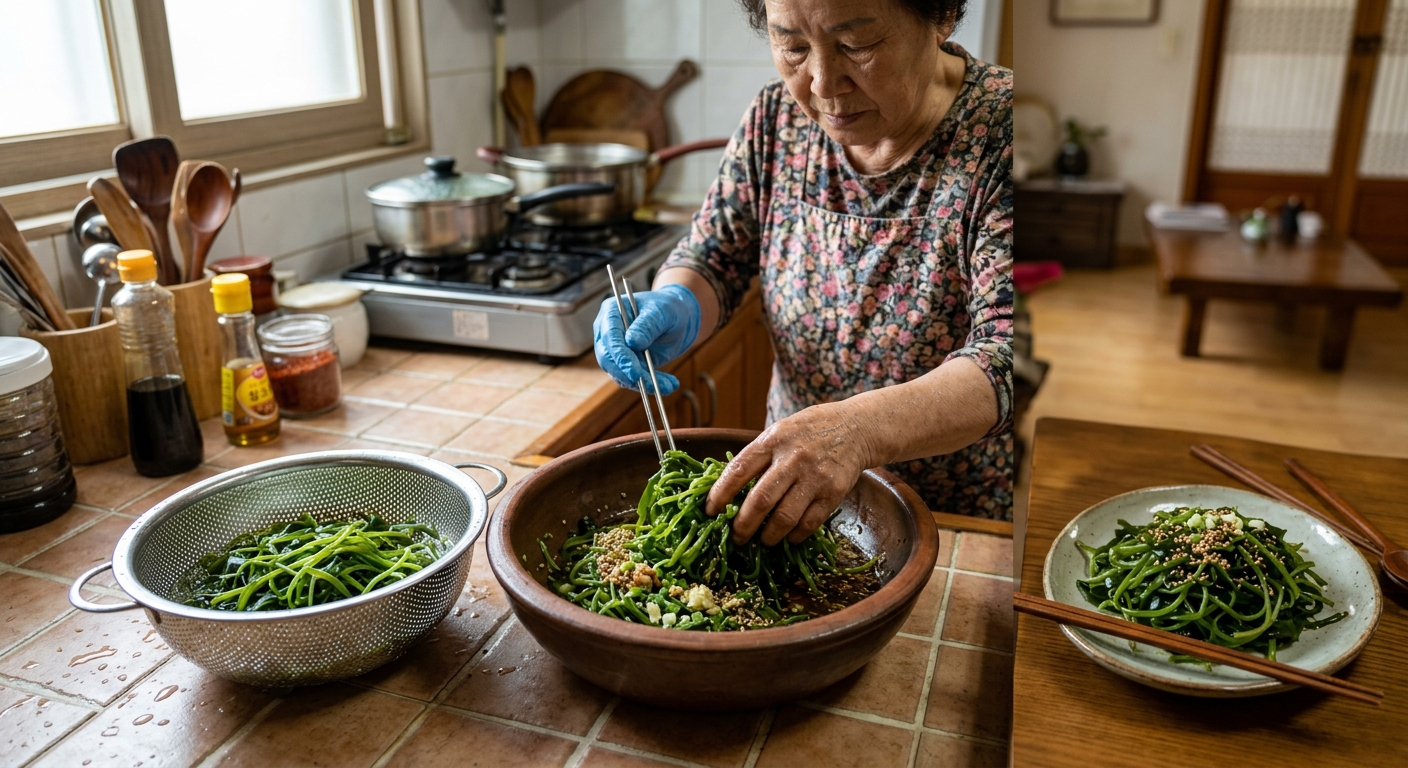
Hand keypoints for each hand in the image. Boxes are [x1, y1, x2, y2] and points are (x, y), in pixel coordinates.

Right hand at [592, 284, 700, 395]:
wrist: (677, 318)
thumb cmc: (668, 308)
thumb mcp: (662, 312)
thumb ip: (647, 325)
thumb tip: (632, 342)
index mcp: (611, 312)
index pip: (609, 337)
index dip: (620, 356)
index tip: (635, 373)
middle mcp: (607, 331)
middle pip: (608, 358)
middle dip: (629, 375)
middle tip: (652, 385)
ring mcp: (614, 349)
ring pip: (619, 373)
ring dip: (643, 383)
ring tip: (668, 385)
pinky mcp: (625, 363)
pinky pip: (632, 378)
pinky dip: (649, 384)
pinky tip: (668, 385)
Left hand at [706, 402, 875, 545]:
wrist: (857, 427)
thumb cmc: (810, 430)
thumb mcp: (780, 431)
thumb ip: (759, 455)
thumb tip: (728, 488)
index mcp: (772, 440)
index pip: (738, 470)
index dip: (720, 494)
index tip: (710, 511)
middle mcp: (792, 458)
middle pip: (760, 500)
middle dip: (742, 526)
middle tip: (736, 537)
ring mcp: (814, 476)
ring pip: (784, 517)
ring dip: (769, 536)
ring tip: (763, 541)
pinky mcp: (834, 492)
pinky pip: (809, 523)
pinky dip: (795, 536)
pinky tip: (789, 537)